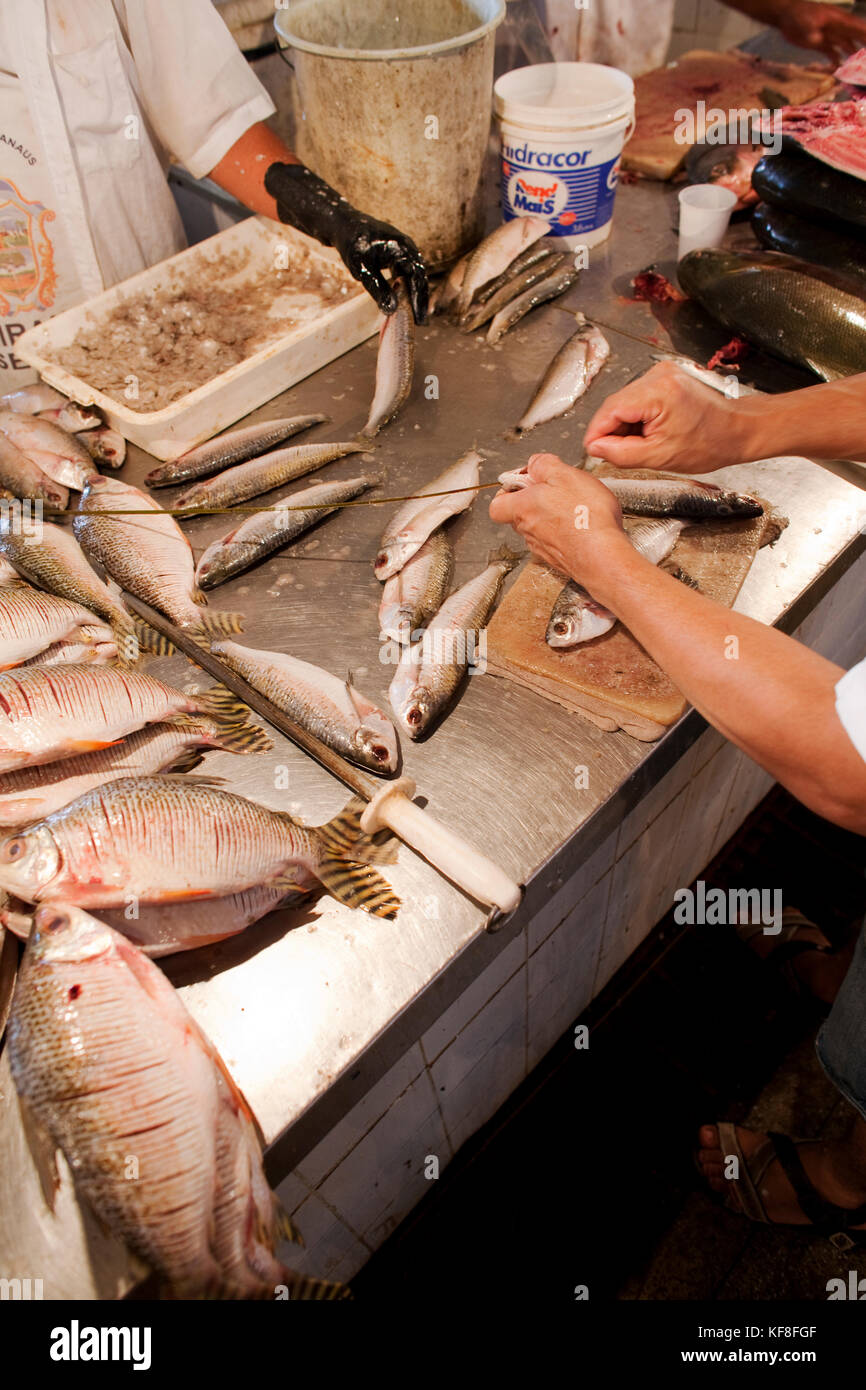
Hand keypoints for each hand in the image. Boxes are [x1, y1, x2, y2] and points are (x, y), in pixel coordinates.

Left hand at [333, 213, 427, 322]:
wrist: (345, 225)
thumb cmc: (352, 245)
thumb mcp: (362, 269)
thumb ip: (377, 288)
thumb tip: (391, 310)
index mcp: (401, 248)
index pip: (415, 276)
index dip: (418, 299)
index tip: (419, 318)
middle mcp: (408, 248)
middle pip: (420, 277)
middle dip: (421, 300)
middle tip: (421, 323)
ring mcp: (405, 250)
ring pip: (415, 276)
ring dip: (416, 295)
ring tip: (416, 317)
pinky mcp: (400, 255)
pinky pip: (408, 273)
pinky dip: (409, 288)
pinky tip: (407, 302)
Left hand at [489, 452, 629, 585]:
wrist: (603, 556)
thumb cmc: (585, 517)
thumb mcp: (565, 474)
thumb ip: (544, 464)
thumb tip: (535, 463)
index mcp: (522, 508)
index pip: (497, 504)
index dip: (508, 491)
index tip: (526, 480)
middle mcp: (528, 531)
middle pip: (519, 515)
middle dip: (534, 501)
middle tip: (555, 490)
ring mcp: (543, 548)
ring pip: (538, 528)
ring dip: (552, 517)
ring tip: (574, 507)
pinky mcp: (559, 560)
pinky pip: (556, 542)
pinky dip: (566, 532)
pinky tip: (583, 525)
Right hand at [584, 362, 750, 473]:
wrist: (737, 430)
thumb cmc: (710, 443)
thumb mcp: (659, 457)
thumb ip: (621, 453)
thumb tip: (596, 448)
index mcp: (658, 392)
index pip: (610, 410)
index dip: (597, 433)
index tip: (592, 451)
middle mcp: (658, 376)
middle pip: (616, 404)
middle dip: (612, 430)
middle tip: (617, 454)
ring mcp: (662, 373)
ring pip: (625, 402)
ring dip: (625, 425)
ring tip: (642, 443)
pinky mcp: (665, 377)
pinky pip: (638, 398)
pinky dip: (637, 417)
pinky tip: (649, 432)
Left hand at [779, 1, 865, 63]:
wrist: (785, 15)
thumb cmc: (797, 15)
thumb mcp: (805, 21)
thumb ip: (812, 31)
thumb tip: (817, 40)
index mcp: (837, 20)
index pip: (856, 27)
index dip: (865, 34)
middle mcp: (836, 28)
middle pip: (854, 36)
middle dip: (863, 45)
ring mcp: (828, 35)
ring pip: (845, 45)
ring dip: (852, 55)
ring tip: (857, 66)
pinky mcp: (820, 43)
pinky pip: (831, 53)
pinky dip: (836, 60)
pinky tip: (839, 69)